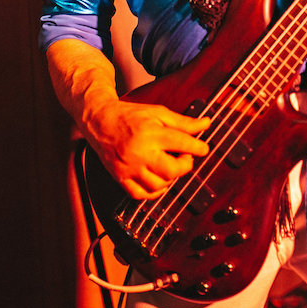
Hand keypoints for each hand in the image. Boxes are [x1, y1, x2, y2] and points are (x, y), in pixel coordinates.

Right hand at [88, 98, 211, 199]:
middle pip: (172, 170)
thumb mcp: (158, 113)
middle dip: (185, 165)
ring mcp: (129, 168)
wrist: (100, 121)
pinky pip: (141, 195)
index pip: (182, 143)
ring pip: (159, 185)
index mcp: (150, 133)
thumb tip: (206, 124)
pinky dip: (155, 191)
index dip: (198, 147)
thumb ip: (183, 122)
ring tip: (170, 165)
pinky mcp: (120, 178)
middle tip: (184, 157)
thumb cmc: (130, 115)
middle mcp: (139, 152)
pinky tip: (159, 179)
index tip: (203, 148)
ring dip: (171, 178)